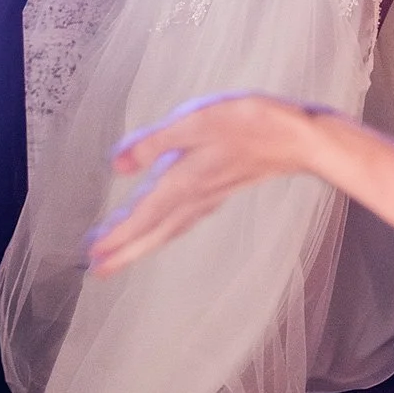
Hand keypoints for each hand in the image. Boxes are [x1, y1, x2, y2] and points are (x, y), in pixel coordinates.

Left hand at [87, 93, 320, 275]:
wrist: (299, 138)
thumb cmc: (251, 124)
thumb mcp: (195, 122)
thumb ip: (153, 142)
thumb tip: (117, 164)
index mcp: (184, 182)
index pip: (142, 217)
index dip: (117, 237)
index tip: (94, 256)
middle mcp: (195, 196)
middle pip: (153, 231)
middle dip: (125, 251)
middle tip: (99, 270)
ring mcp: (210, 196)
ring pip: (168, 228)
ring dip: (142, 242)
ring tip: (121, 253)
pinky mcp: (221, 188)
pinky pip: (183, 219)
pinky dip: (165, 229)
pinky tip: (164, 226)